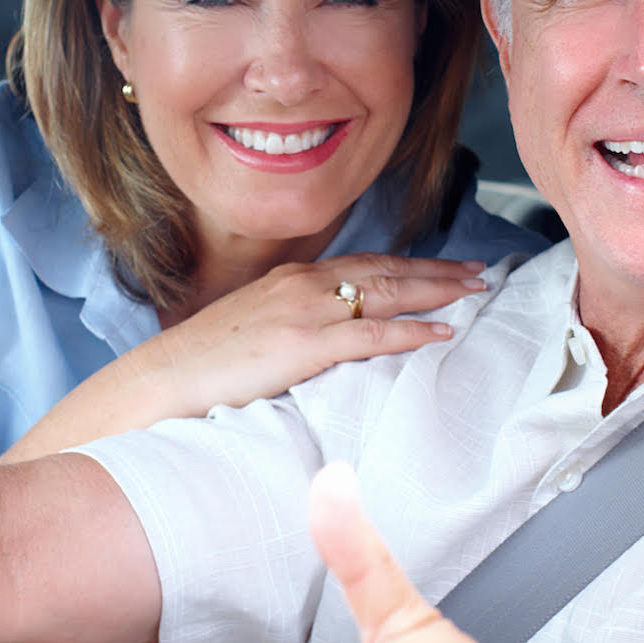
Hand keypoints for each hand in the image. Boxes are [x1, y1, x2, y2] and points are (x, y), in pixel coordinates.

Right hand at [135, 257, 488, 414]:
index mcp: (291, 280)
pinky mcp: (306, 343)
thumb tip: (321, 340)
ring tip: (474, 293)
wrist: (164, 379)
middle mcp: (303, 284)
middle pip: (386, 269)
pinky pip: (373, 333)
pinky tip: (441, 334)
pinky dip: (412, 331)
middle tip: (479, 273)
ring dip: (437, 291)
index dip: (409, 263)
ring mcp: (306, 311)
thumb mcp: (251, 330)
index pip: (363, 263)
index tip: (444, 266)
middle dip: (437, 270)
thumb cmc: (202, 365)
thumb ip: (289, 326)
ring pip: (388, 292)